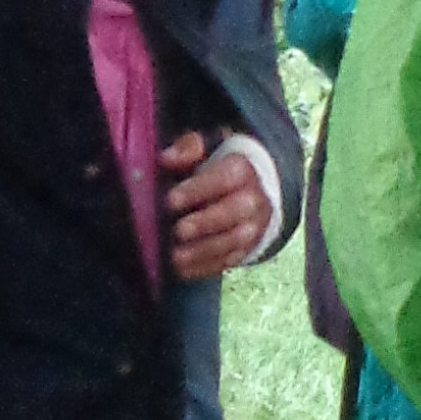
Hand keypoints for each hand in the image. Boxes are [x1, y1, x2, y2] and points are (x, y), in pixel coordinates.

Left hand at [162, 131, 271, 280]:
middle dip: (205, 223)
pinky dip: (205, 268)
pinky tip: (182, 270)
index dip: (198, 189)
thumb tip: (166, 158)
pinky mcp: (248, 249)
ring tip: (175, 257)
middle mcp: (254, 199)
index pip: (225, 178)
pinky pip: (229, 261)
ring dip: (203, 251)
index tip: (170, 199)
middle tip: (178, 230)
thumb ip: (188, 148)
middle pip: (234, 213)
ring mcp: (254, 227)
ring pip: (234, 241)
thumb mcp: (207, 149)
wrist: (253, 191)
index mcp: (243, 170)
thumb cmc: (218, 167)